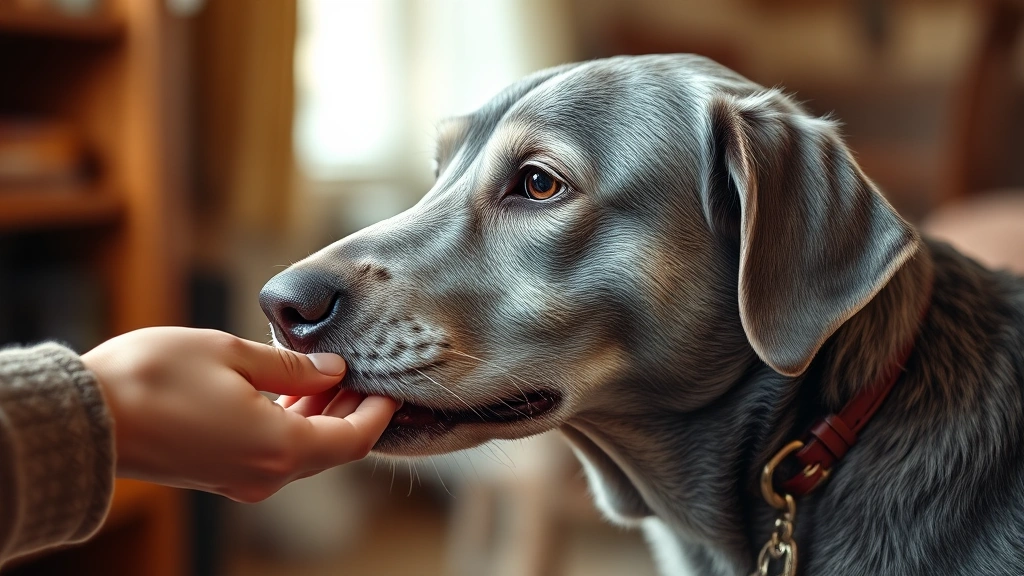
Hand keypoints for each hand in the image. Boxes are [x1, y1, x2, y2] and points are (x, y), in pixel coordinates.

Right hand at [82, 327, 397, 501]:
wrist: (84, 416)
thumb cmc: (154, 378)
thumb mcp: (232, 354)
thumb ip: (292, 366)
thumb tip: (332, 371)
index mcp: (280, 447)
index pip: (354, 439)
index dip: (380, 412)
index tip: (395, 384)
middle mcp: (266, 473)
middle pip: (332, 447)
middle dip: (354, 409)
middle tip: (370, 370)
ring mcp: (241, 478)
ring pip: (303, 449)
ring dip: (322, 413)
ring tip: (335, 371)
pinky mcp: (219, 472)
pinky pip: (274, 451)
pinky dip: (293, 422)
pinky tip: (296, 388)